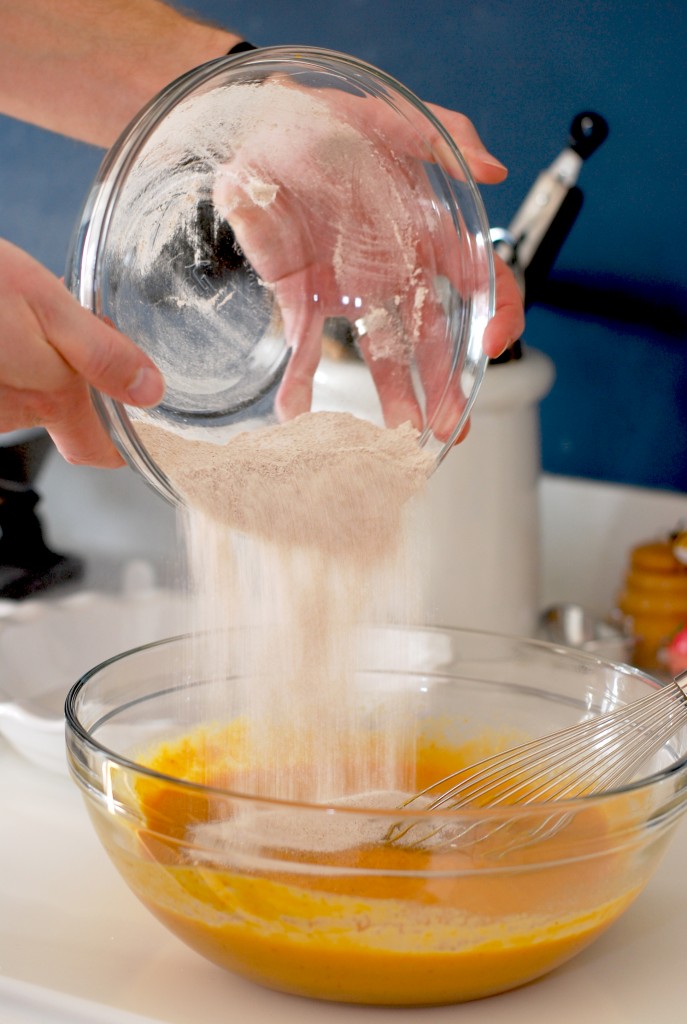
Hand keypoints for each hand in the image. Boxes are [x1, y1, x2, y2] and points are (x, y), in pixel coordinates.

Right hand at [0, 239, 164, 465]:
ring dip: (34, 362)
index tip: (134, 426)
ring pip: (24, 394)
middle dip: (71, 378)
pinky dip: (6, 357)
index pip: (96, 450)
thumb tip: (149, 391)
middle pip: (59, 412)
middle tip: (70, 328)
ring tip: (21, 316)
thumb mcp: (47, 305)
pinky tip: (0, 322)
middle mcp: (13, 414)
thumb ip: (100, 353)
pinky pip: (0, 382)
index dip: (119, 444)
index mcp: (51, 397)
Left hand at [214, 83, 523, 437]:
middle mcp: (394, 271)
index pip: (481, 281)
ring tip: (399, 440)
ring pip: (381, 353)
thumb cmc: (326, 120)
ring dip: (392, 397)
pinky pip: (307, 346)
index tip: (493, 345)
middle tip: (453, 426)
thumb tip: (494, 168)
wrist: (255, 128)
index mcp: (427, 232)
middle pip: (433, 337)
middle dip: (446, 385)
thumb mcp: (388, 116)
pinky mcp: (303, 296)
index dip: (497, 314)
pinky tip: (300, 416)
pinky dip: (301, 383)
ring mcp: (349, 289)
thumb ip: (443, 136)